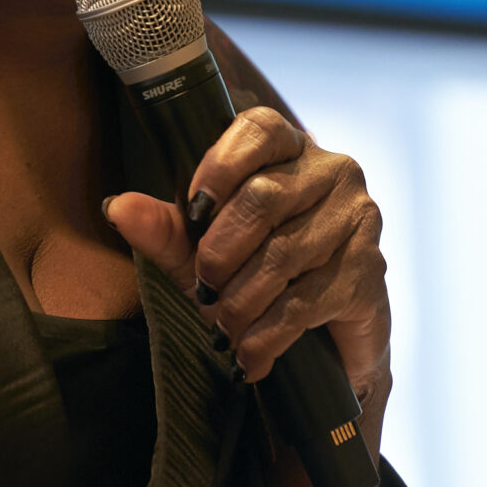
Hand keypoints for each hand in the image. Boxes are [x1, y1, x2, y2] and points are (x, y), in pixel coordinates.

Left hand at [104, 106, 390, 405]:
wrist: (327, 349)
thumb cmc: (259, 282)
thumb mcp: (202, 254)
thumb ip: (164, 229)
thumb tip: (117, 206)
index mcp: (291, 150)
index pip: (259, 129)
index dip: (221, 164)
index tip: (193, 209)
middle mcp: (333, 174)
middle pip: (264, 197)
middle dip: (220, 252)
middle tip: (203, 289)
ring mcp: (357, 221)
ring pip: (282, 254)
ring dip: (239, 302)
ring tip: (220, 328)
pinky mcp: (370, 274)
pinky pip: (305, 302)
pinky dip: (265, 335)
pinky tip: (247, 357)